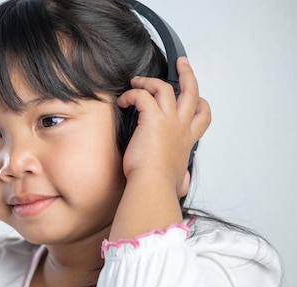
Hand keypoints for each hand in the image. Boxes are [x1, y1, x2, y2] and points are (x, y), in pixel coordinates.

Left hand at [117, 57, 210, 197]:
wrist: (153, 185)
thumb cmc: (162, 185)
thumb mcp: (180, 181)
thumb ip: (182, 178)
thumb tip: (182, 183)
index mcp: (188, 139)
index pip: (202, 115)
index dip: (200, 103)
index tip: (193, 97)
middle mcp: (181, 125)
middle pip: (192, 90)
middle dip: (187, 73)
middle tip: (181, 62)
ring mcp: (168, 119)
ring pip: (164, 86)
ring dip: (150, 81)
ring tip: (136, 82)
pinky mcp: (152, 118)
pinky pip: (142, 95)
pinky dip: (131, 94)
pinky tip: (123, 101)